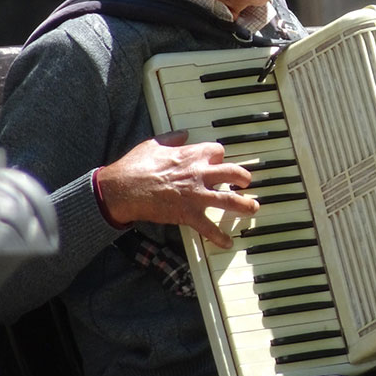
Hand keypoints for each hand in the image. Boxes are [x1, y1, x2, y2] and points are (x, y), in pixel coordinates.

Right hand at [96, 130, 256, 247]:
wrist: (123, 189)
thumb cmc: (135, 167)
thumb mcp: (154, 144)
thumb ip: (172, 138)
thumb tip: (182, 133)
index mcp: (191, 155)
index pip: (217, 151)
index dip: (219, 156)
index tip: (219, 161)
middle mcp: (199, 174)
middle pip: (233, 172)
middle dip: (243, 177)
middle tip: (247, 182)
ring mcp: (196, 195)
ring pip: (229, 199)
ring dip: (245, 205)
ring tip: (253, 207)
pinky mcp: (188, 214)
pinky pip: (209, 228)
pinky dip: (219, 237)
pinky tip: (228, 242)